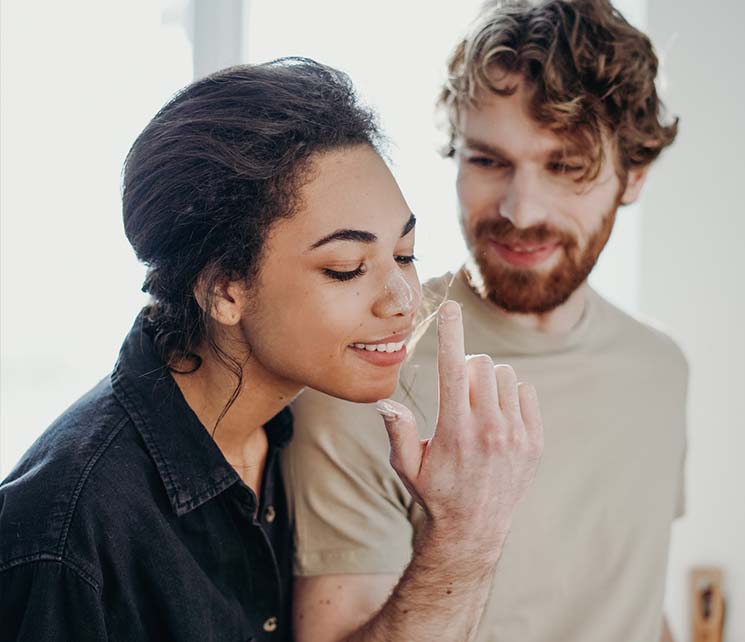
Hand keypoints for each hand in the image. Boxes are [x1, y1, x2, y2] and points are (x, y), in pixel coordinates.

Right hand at [376, 300, 542, 560]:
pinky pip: (526, 392)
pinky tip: (498, 416)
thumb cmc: (433, 493)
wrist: (473, 530)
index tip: (450, 307)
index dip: (450, 331)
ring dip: (489, 381)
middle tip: (457, 390)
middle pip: (482, 364)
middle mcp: (488, 428)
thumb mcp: (405, 466)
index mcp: (454, 429)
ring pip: (506, 376)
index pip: (452, 366)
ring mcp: (516, 435)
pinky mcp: (534, 442)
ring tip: (477, 406)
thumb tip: (385, 401)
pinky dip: (511, 395)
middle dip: (466, 367)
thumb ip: (397, 429)